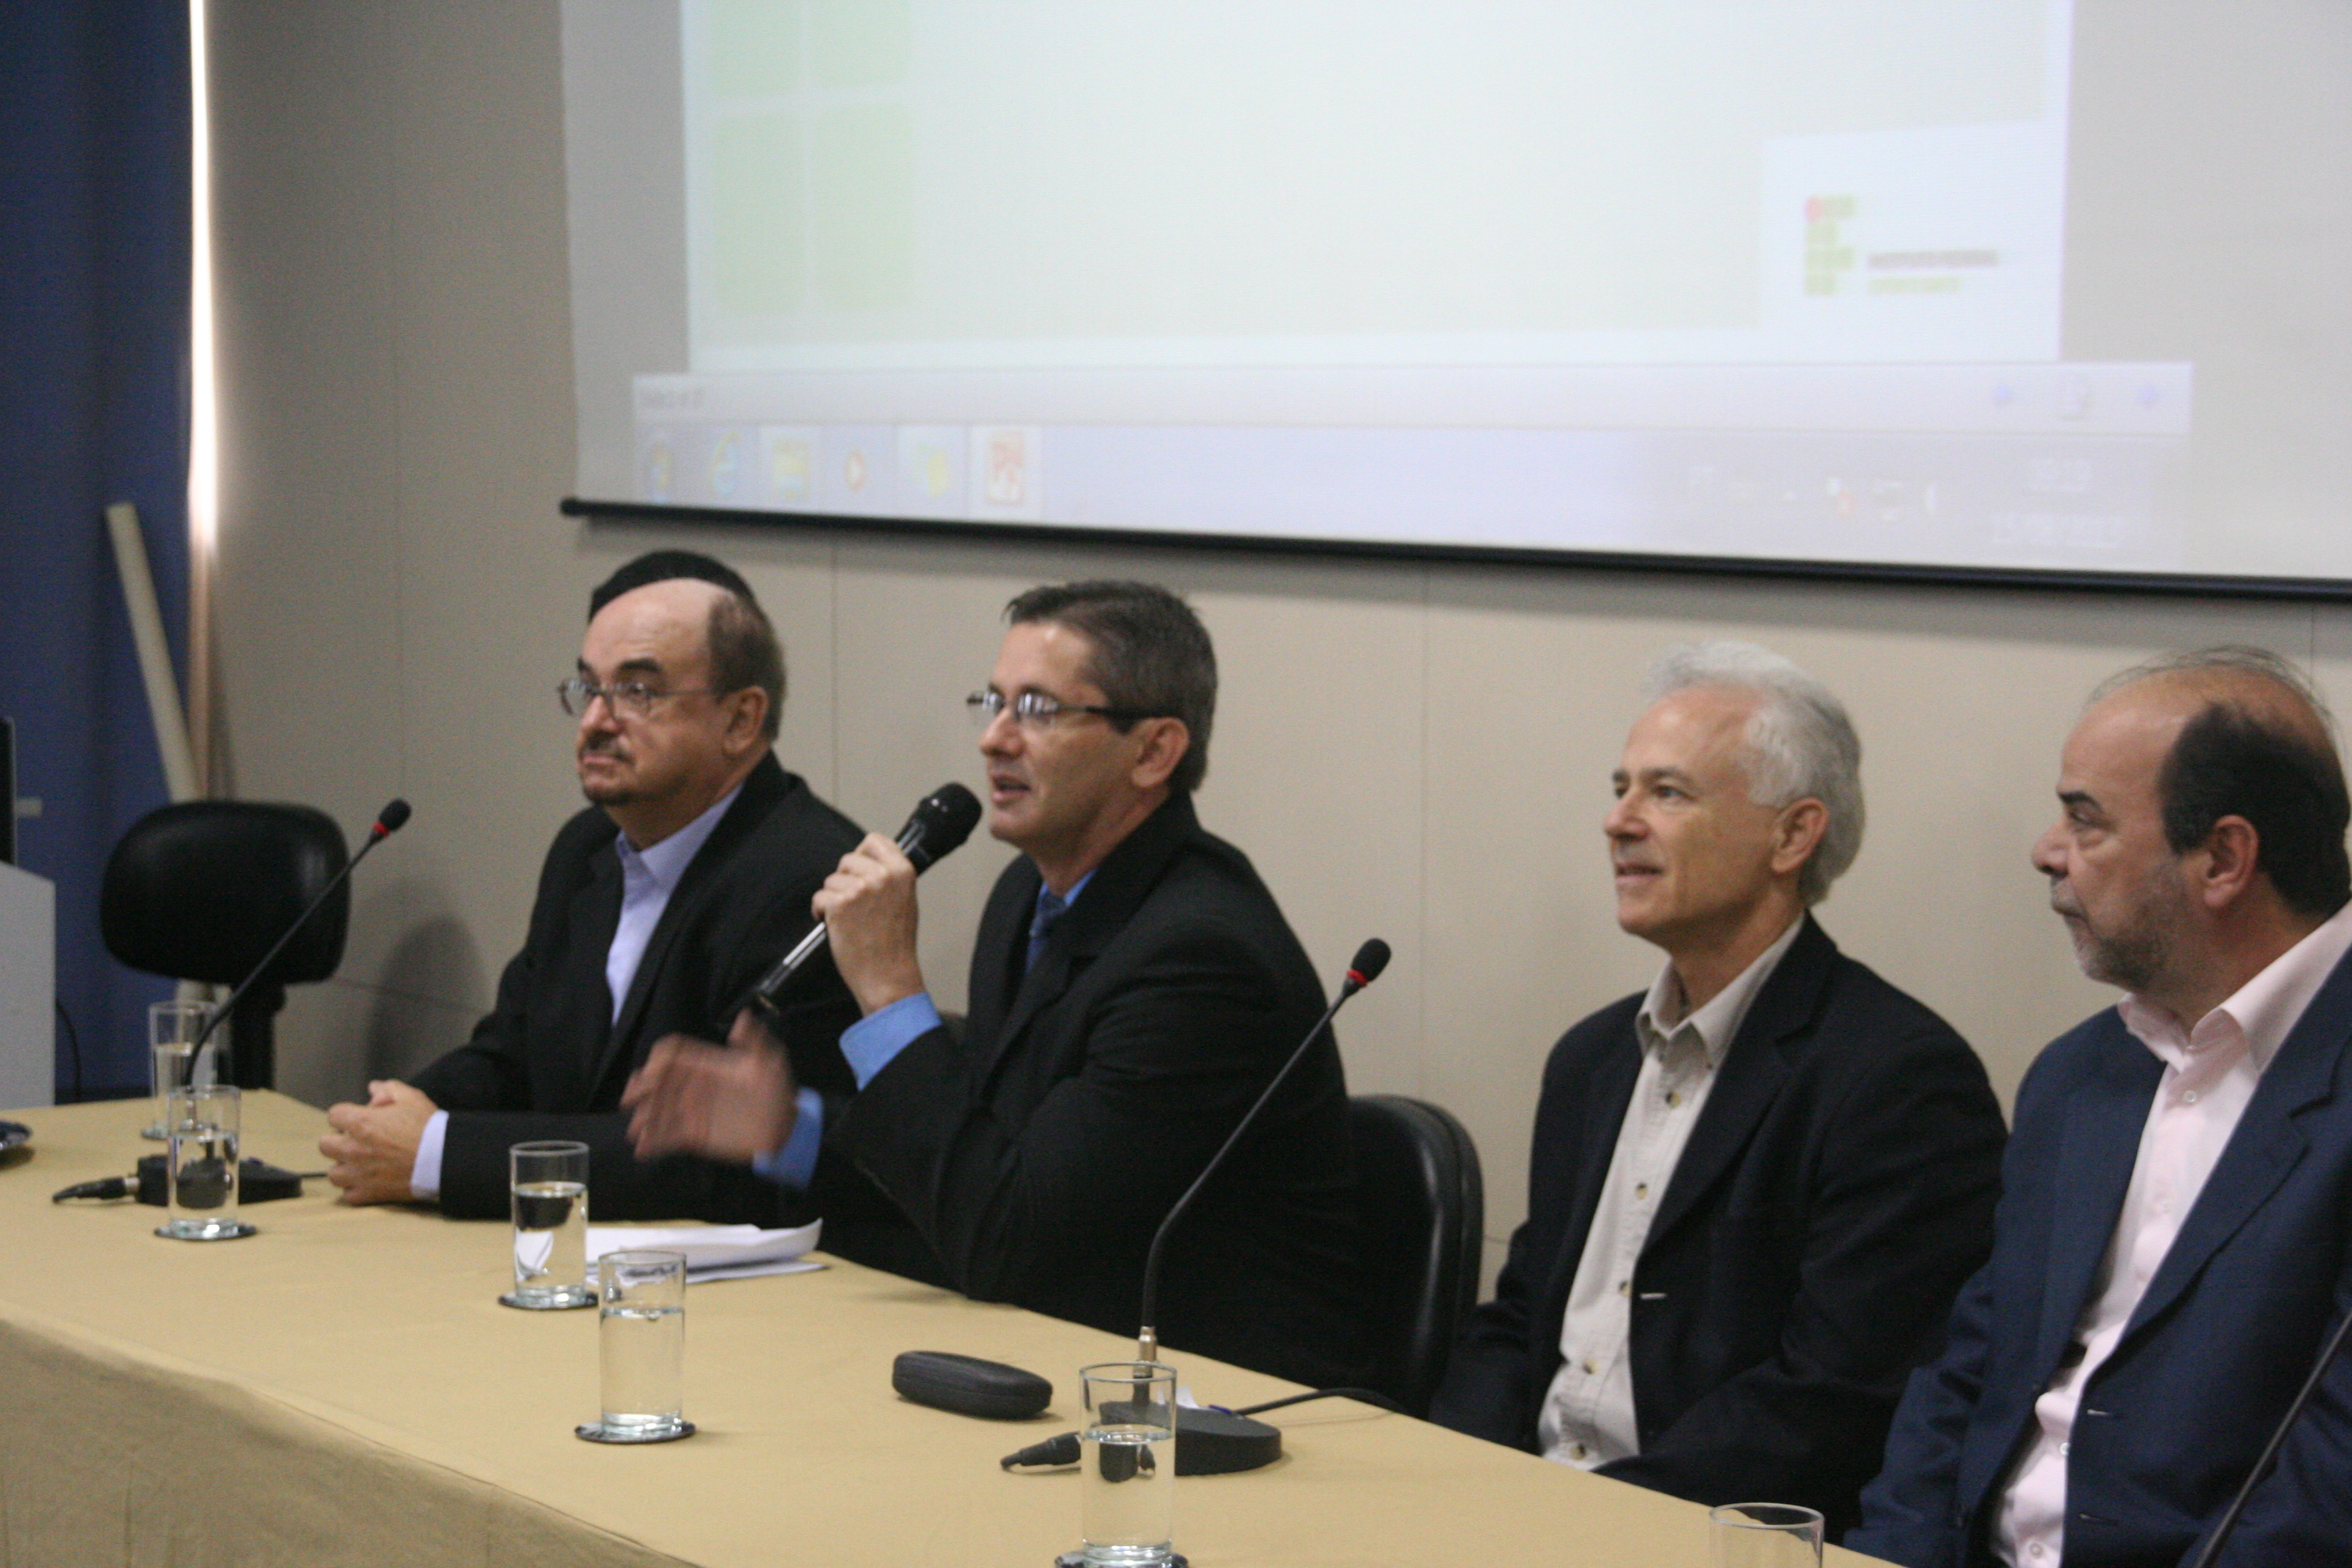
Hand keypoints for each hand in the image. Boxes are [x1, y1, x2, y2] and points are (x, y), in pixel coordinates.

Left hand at [320, 1080, 437, 1203]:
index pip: (334, 1115)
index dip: (346, 1115)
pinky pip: (349, 1195)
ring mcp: (358, 1174)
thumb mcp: (411, 1098)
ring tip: (361, 1164)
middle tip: (358, 1141)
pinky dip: (357, 1189)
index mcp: (360, 1123)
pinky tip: (369, 1182)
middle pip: (325, 1144)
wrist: (442, 1159)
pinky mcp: (367, 1193)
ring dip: (345, 1167)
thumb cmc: (426, 1126)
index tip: (359, 1118)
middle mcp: (352, 1148)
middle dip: (339, 1141)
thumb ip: (389, 1089)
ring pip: (334, 1173)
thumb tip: (373, 1088)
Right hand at [623, 1008, 798, 1161]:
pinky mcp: (694, 1133)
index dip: (659, 1060)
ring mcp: (692, 1110)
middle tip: (629, 1100)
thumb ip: (755, 1040)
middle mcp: (694, 1085)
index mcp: (707, 1064)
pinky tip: (643, 1150)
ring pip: (659, 1111)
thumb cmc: (776, 1090)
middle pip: (659, 1082)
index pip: (674, 1055)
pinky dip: (653, 1142)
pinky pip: (668, 1137)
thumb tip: (744, 1017)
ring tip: (635, 1131)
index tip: (650, 1072)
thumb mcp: (770, 1061)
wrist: (784, 1127)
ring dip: (644, 1118)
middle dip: (641, 1088)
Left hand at [813, 832, 925, 1014]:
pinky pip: (819, 896)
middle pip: (848, 859)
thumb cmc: (895, 945)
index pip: (875, 841)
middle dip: (844, 879)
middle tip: (852, 903)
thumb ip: (890, 878)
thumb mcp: (905, 901)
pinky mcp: (840, 904)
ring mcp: (860, 889)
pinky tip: (833, 924)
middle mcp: (882, 875)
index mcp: (903, 871)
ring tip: (847, 919)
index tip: (858, 870)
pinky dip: (820, 911)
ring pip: (831, 879)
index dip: (862, 855)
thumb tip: (868, 864)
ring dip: (832, 898)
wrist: (887, 976)